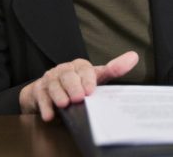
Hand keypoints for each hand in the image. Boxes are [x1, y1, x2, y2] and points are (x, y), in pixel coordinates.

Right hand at [19, 50, 138, 120]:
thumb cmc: (77, 85)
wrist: (49, 92)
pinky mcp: (39, 90)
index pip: (85, 69)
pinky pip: (41, 97)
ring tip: (64, 104)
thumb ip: (113, 69)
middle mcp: (64, 70)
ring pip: (54, 85)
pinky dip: (45, 107)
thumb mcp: (95, 78)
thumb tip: (134, 56)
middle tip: (79, 98)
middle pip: (68, 75)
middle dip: (73, 87)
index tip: (91, 90)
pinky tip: (49, 115)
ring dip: (59, 95)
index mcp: (80, 66)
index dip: (88, 79)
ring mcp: (51, 79)